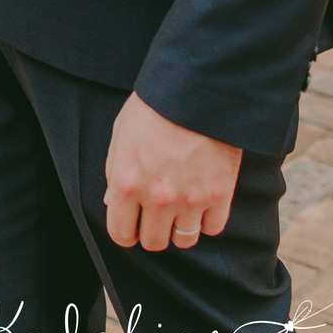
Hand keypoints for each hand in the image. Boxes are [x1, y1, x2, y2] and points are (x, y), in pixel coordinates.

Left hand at [104, 92, 241, 251]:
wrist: (197, 90)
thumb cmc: (154, 107)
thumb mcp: (121, 134)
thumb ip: (115, 172)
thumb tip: (112, 202)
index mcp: (127, 183)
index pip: (121, 233)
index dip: (125, 233)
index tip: (132, 226)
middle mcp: (157, 198)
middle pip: (154, 242)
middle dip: (152, 232)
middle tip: (157, 215)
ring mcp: (190, 199)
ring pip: (184, 240)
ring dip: (180, 228)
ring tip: (180, 206)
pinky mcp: (219, 195)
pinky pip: (212, 228)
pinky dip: (207, 219)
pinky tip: (202, 200)